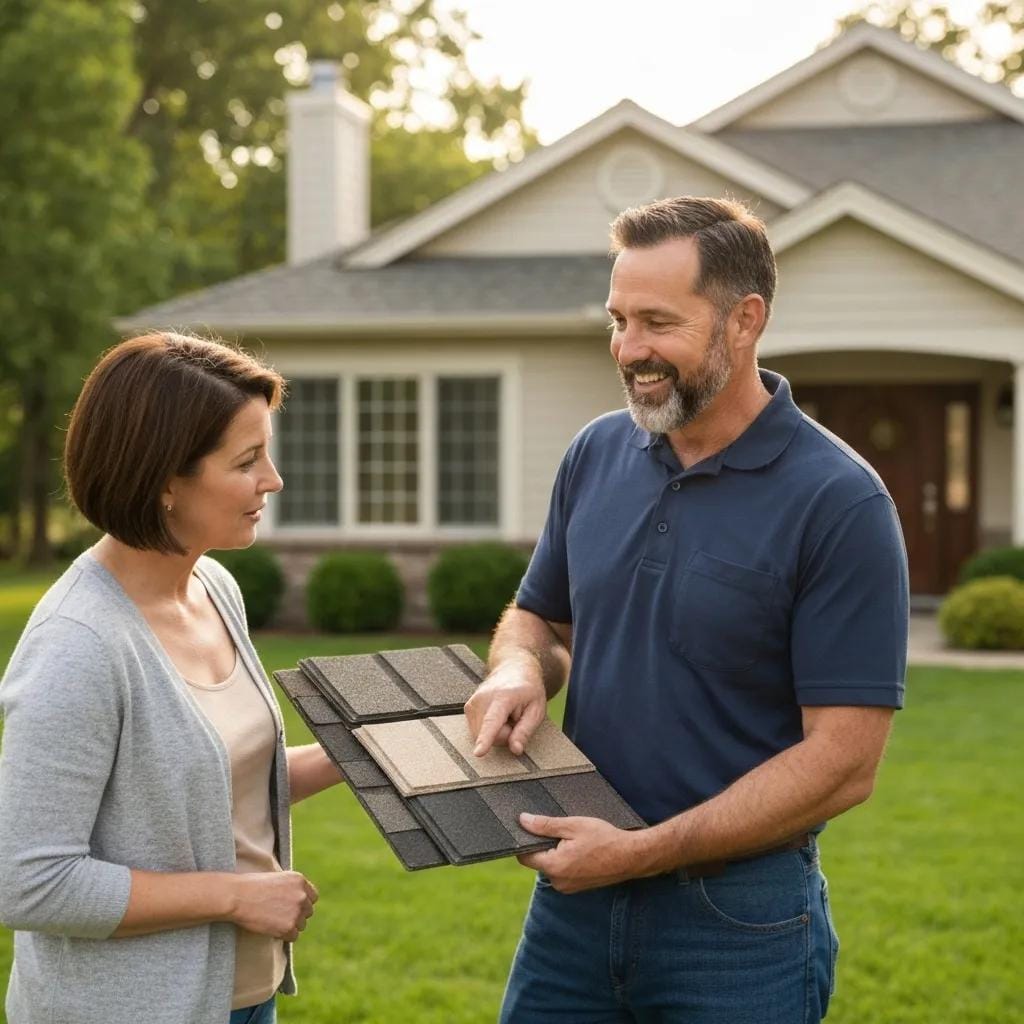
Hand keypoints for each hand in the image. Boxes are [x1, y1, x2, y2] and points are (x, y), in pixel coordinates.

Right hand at [228, 871, 318, 941]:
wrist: (238, 897)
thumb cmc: (251, 886)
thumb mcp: (277, 878)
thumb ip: (291, 888)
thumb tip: (298, 899)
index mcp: (300, 880)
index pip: (312, 897)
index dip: (302, 903)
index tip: (292, 908)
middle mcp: (302, 895)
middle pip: (308, 912)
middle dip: (296, 915)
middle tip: (279, 917)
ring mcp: (297, 911)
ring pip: (301, 925)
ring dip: (290, 926)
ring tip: (272, 922)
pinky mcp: (289, 927)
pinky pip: (293, 936)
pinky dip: (284, 936)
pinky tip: (271, 929)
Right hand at [464, 659, 546, 756]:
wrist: (514, 668)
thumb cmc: (528, 689)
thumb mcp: (536, 709)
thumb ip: (525, 730)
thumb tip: (515, 749)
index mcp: (503, 696)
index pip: (492, 722)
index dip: (485, 739)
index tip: (478, 753)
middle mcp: (483, 697)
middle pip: (490, 734)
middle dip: (504, 735)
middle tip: (515, 720)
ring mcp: (473, 702)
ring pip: (481, 734)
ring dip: (496, 732)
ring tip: (506, 716)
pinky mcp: (468, 707)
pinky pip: (477, 730)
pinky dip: (488, 728)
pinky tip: (496, 716)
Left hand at [517, 814, 651, 892]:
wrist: (631, 856)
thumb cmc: (605, 839)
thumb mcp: (573, 825)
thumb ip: (545, 825)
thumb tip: (523, 820)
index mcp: (555, 867)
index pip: (525, 857)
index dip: (525, 841)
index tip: (532, 828)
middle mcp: (558, 882)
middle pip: (539, 861)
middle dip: (545, 845)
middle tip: (562, 831)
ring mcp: (568, 887)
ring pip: (552, 866)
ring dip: (557, 853)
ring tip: (575, 840)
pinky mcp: (577, 887)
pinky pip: (563, 871)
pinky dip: (567, 860)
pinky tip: (581, 850)